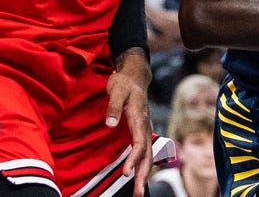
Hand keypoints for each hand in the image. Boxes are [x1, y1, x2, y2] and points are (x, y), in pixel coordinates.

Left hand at [105, 50, 151, 196]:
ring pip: (148, 155)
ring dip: (144, 174)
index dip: (133, 159)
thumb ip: (113, 106)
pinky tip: (138, 176)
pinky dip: (143, 166)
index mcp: (139, 117)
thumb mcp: (116, 90)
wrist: (135, 74)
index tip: (126, 173)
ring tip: (139, 192)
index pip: (140, 142)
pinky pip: (144, 151)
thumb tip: (110, 124)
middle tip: (139, 194)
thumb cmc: (124, 82)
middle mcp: (144, 126)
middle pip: (148, 154)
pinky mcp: (141, 131)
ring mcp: (144, 129)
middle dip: (144, 175)